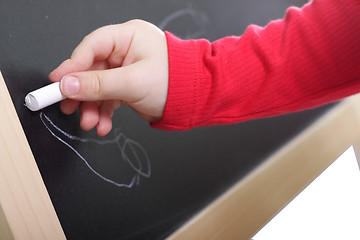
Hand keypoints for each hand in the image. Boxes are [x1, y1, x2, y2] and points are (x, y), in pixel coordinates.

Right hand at [49, 20, 168, 135]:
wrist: (197, 100)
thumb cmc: (176, 82)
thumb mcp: (133, 83)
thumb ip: (98, 85)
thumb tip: (68, 85)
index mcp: (129, 37)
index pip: (92, 47)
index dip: (72, 65)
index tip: (58, 82)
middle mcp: (126, 51)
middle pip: (92, 69)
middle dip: (82, 93)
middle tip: (68, 107)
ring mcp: (126, 69)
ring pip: (99, 87)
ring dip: (92, 107)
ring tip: (90, 123)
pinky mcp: (128, 86)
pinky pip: (109, 97)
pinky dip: (104, 112)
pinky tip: (103, 124)